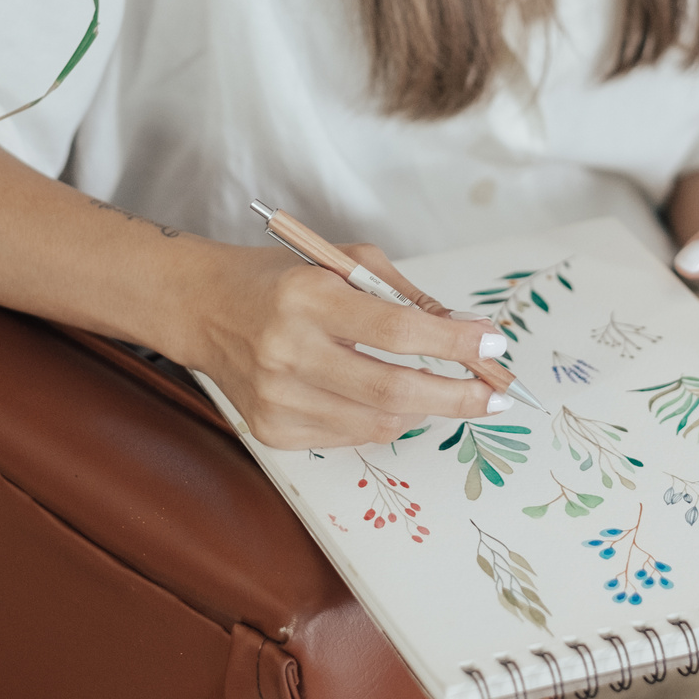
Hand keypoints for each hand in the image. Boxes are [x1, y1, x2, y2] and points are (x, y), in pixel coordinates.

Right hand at [176, 242, 512, 450]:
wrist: (203, 309)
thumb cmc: (282, 280)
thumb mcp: (344, 263)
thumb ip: (406, 297)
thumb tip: (468, 336)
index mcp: (307, 297)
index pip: (397, 331)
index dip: (454, 344)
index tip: (494, 347)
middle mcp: (287, 351)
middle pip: (393, 391)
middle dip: (457, 397)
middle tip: (495, 395)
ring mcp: (277, 397)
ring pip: (378, 423)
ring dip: (422, 409)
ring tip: (433, 389)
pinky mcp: (273, 429)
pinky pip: (350, 435)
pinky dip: (380, 419)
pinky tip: (373, 395)